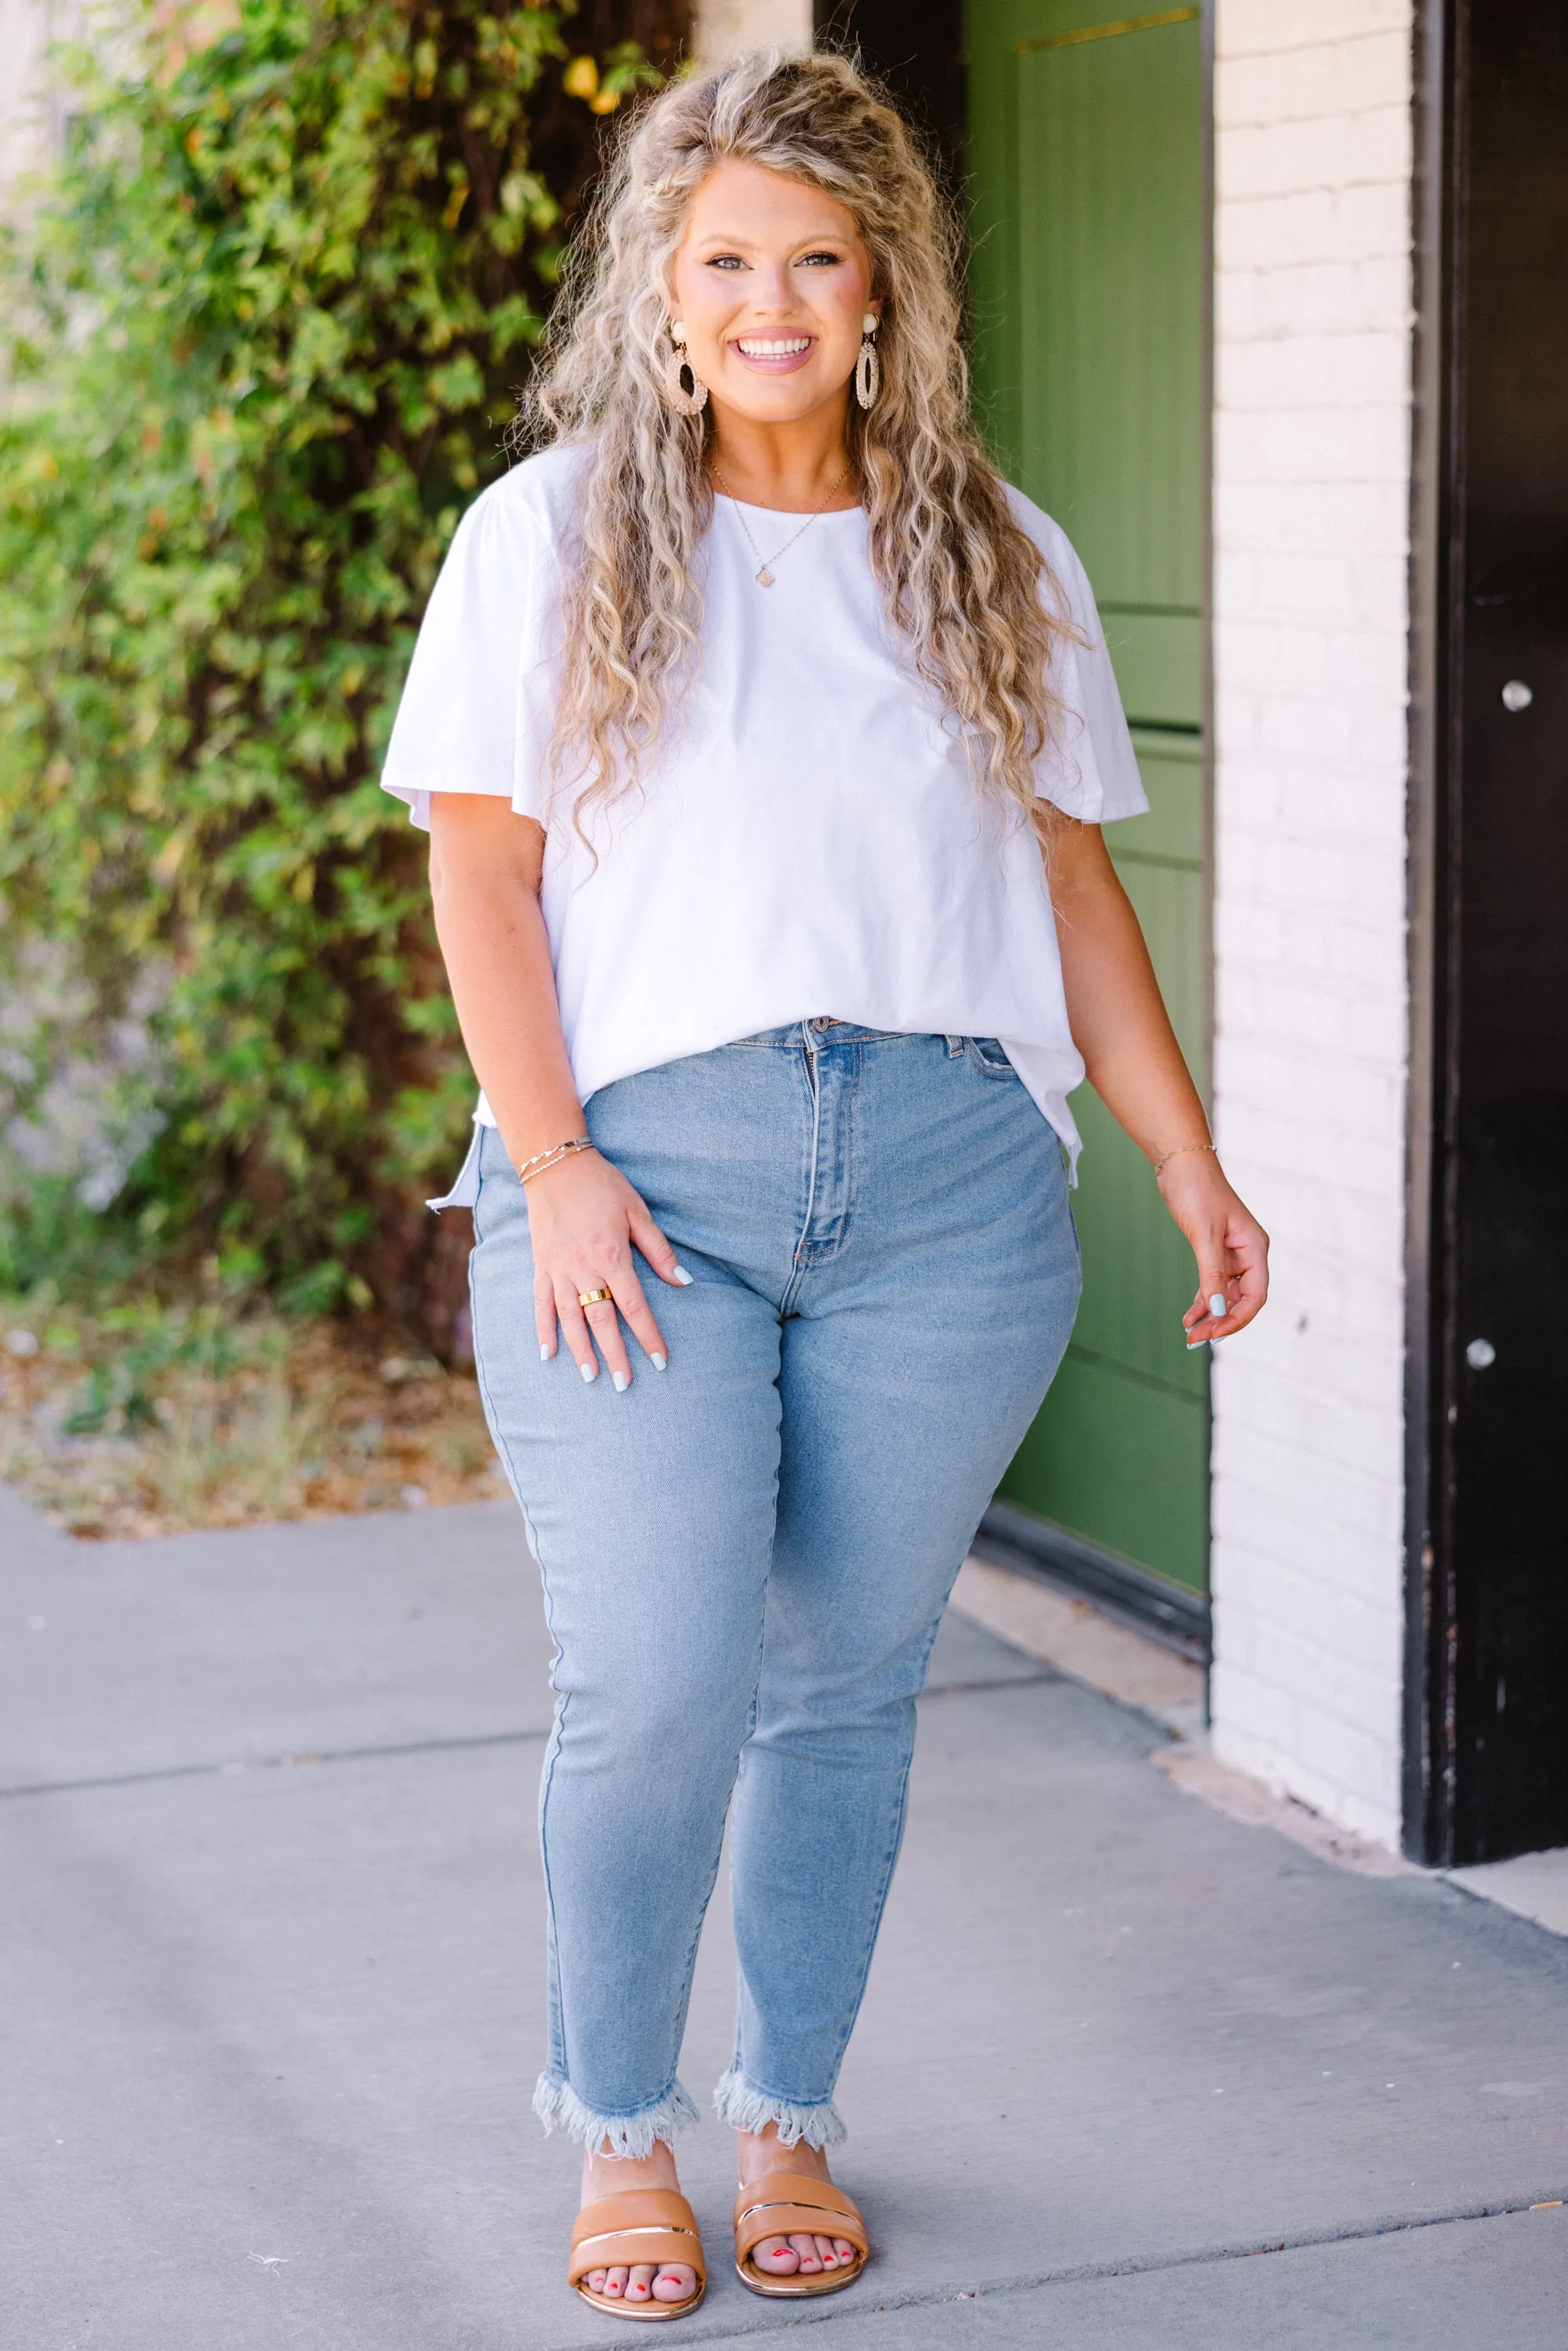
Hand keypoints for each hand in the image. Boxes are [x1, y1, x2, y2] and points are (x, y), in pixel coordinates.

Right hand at [525, 1149, 690, 1386]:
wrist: (556, 1165)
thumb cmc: (603, 1186)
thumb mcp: (637, 1212)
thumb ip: (659, 1250)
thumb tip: (683, 1282)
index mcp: (612, 1256)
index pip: (634, 1306)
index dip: (648, 1336)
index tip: (660, 1360)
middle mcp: (583, 1268)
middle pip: (601, 1320)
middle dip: (615, 1354)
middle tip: (624, 1384)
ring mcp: (558, 1269)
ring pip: (570, 1319)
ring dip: (581, 1350)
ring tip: (591, 1377)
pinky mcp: (541, 1266)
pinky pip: (541, 1304)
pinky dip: (543, 1330)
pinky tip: (548, 1354)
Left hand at [1156, 1153, 1269, 1348]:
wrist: (1180, 1164)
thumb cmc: (1197, 1192)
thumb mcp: (1204, 1235)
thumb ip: (1212, 1275)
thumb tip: (1217, 1312)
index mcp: (1255, 1248)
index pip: (1256, 1295)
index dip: (1238, 1318)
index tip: (1216, 1333)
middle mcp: (1247, 1253)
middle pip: (1241, 1299)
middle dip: (1221, 1321)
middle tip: (1196, 1340)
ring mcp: (1230, 1253)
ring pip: (1225, 1295)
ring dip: (1210, 1315)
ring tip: (1191, 1335)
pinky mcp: (1213, 1251)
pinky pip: (1212, 1284)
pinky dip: (1202, 1301)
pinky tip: (1189, 1318)